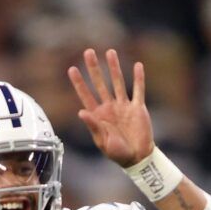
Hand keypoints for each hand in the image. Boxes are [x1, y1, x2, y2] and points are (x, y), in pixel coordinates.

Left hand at [67, 48, 154, 166]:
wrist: (137, 157)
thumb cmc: (117, 153)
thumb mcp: (102, 141)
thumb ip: (93, 126)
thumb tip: (81, 112)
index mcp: (98, 116)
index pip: (86, 95)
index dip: (79, 83)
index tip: (71, 69)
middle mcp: (110, 107)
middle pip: (100, 84)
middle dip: (94, 68)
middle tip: (88, 52)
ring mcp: (124, 106)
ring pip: (118, 82)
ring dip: (114, 68)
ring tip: (110, 52)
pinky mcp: (138, 108)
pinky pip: (138, 90)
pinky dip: (139, 78)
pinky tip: (137, 65)